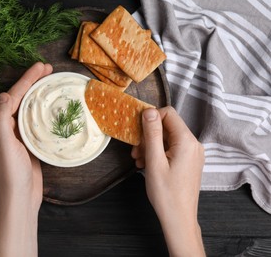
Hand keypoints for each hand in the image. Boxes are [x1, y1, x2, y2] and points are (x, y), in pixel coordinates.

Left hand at [0, 62, 52, 256]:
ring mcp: (19, 135)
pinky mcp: (30, 142)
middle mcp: (7, 127)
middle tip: (48, 68)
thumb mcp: (5, 146)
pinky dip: (44, 109)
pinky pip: (36, 120)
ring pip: (29, 107)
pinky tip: (52, 106)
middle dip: (33, 82)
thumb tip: (5, 95)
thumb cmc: (11, 174)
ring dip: (39, 93)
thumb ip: (2, 120)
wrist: (20, 197)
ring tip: (52, 81)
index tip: (40, 67)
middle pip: (21, 98)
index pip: (13, 96)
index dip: (26, 80)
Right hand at [132, 106, 204, 256]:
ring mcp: (192, 153)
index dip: (151, 118)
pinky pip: (171, 149)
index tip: (137, 132)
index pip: (168, 113)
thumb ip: (152, 134)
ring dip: (151, 145)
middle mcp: (194, 144)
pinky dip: (158, 153)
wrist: (178, 218)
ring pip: (167, 138)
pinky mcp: (189, 161)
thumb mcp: (154, 161)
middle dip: (149, 135)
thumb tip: (149, 111)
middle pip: (167, 126)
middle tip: (136, 151)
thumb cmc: (166, 193)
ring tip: (139, 160)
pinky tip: (147, 164)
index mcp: (187, 141)